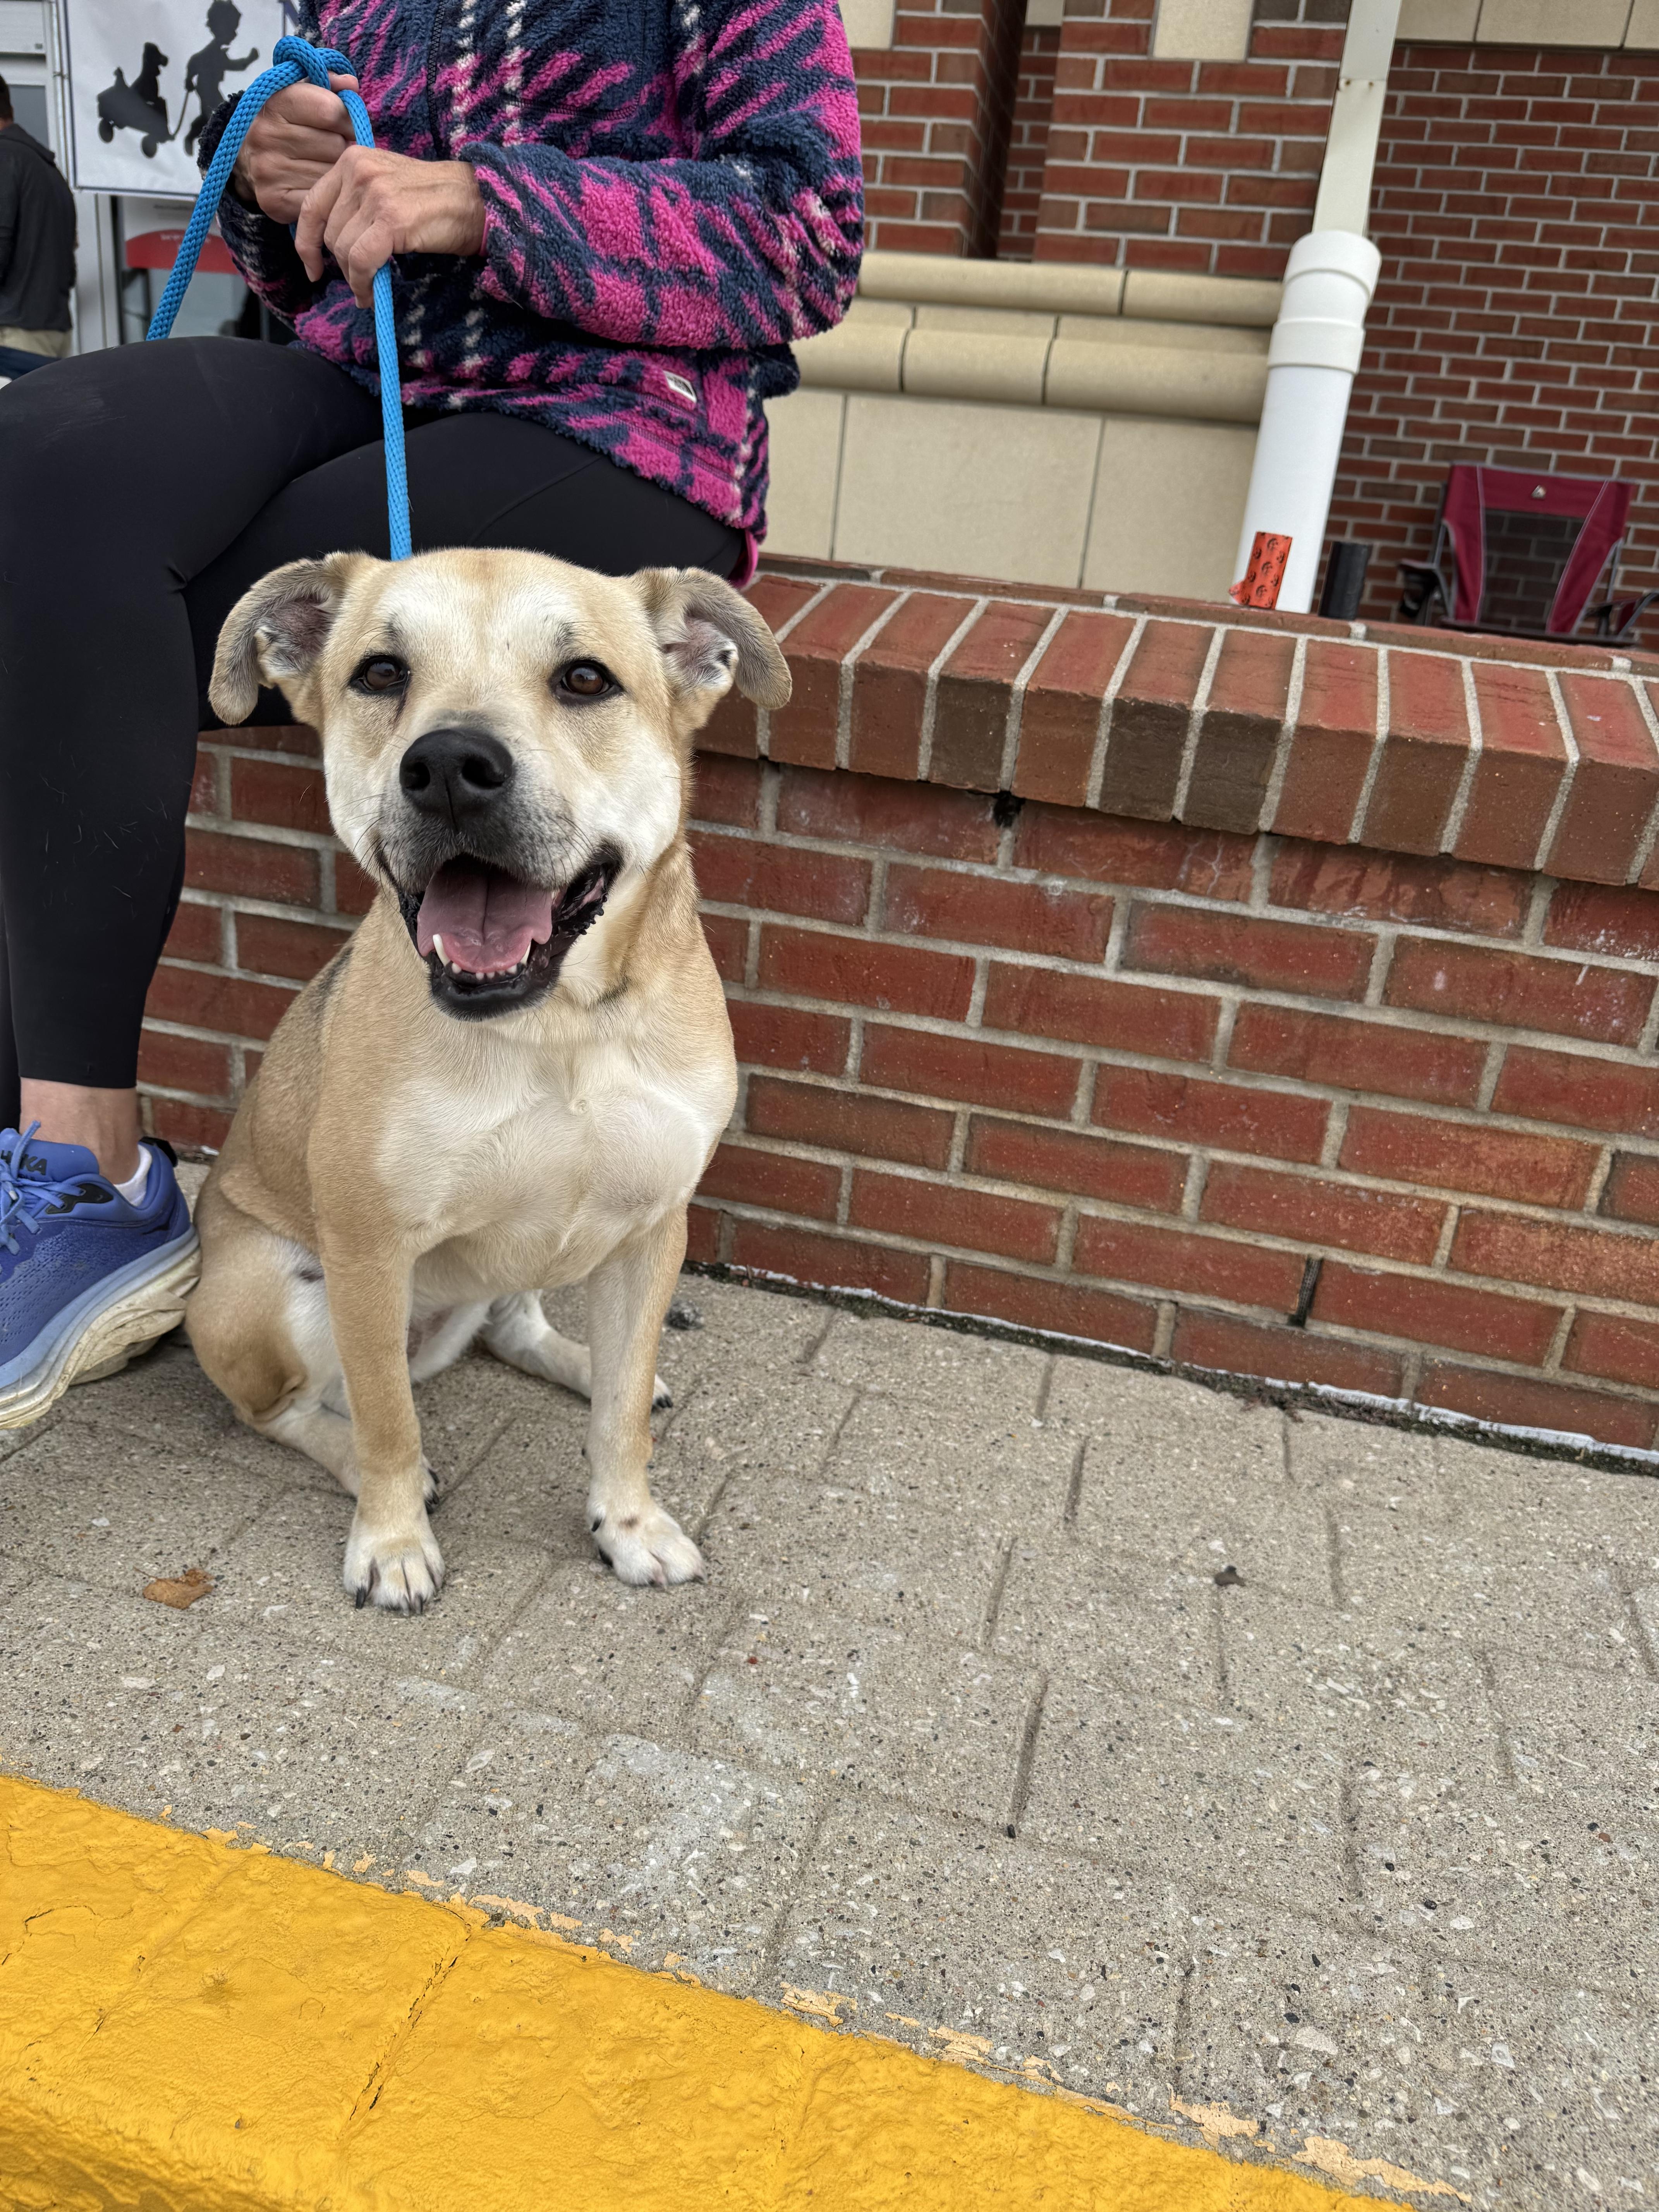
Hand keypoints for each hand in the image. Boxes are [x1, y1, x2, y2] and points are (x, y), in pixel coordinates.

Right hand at [231, 71, 356, 222]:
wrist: (248, 161)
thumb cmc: (287, 124)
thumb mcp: (302, 95)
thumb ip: (329, 84)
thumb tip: (350, 83)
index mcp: (274, 102)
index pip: (331, 110)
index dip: (347, 119)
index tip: (343, 125)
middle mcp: (265, 134)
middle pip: (336, 144)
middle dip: (341, 147)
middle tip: (329, 149)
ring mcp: (267, 169)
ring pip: (332, 173)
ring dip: (335, 171)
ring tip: (322, 165)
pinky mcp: (274, 200)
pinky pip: (322, 199)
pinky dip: (327, 194)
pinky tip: (317, 186)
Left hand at [296, 147, 485, 307]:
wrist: (476, 201)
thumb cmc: (435, 200)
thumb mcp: (386, 186)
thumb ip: (356, 201)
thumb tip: (332, 241)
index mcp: (352, 159)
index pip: (311, 204)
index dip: (305, 242)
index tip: (312, 266)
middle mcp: (358, 170)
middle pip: (328, 232)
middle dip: (340, 264)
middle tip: (359, 281)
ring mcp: (374, 193)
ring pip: (342, 249)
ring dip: (353, 278)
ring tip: (369, 288)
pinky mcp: (391, 219)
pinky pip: (360, 260)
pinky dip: (362, 283)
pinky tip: (370, 294)